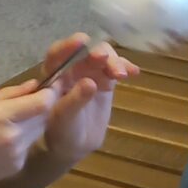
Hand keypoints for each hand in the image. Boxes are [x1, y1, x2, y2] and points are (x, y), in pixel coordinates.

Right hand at [0, 80, 59, 187]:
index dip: (51, 93)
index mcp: (1, 115)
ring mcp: (17, 153)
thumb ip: (9, 94)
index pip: (43, 103)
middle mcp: (14, 135)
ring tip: (9, 123)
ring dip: (31, 123)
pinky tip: (2, 141)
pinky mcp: (17, 166)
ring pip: (38, 131)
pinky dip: (22, 139)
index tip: (49, 87)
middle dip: (41, 107)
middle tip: (27, 103)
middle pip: (45, 116)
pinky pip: (27, 145)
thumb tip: (35, 85)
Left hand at [37, 35, 136, 171]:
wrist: (74, 144)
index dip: (68, 45)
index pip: (57, 54)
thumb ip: (74, 100)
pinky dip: (124, 67)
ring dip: (113, 61)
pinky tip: (134, 72)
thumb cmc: (61, 131)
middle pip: (85, 52)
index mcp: (53, 74)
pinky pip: (115, 68)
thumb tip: (91, 82)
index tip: (81, 42)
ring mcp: (90, 72)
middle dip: (96, 52)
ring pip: (103, 57)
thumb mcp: (64, 119)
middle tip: (105, 59)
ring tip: (122, 75)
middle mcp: (71, 68)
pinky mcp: (105, 80)